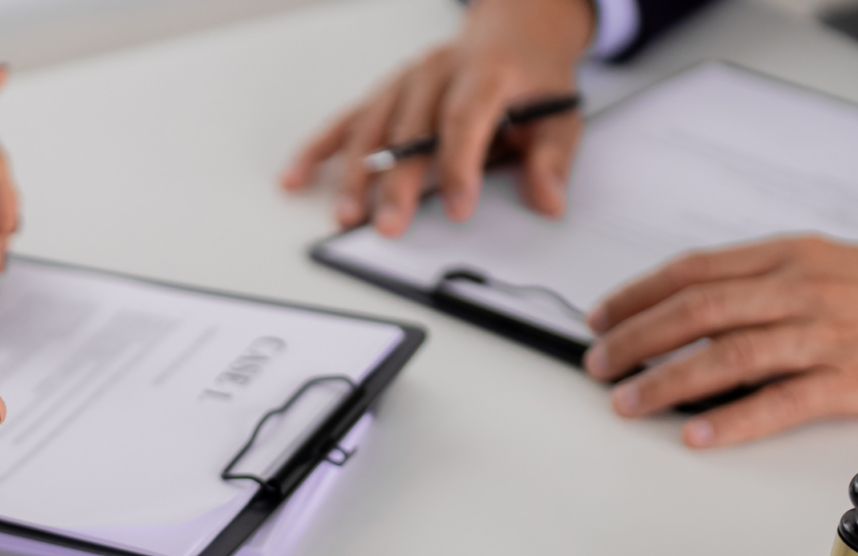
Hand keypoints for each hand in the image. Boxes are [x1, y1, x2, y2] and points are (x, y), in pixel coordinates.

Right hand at [281, 0, 592, 236]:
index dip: (460, 165)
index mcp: (485, 72)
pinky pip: (347, 119)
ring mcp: (406, 79)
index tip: (460, 209)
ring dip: (355, 172)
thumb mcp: (560, 114)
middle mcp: (438, 71)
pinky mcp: (386, 92)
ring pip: (373, 125)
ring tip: (345, 214)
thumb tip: (550, 202)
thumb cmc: (532, 78)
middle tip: (390, 225)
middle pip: (411, 128)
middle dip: (398, 181)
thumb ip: (552, 159)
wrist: (515, 29)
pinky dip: (320, 148)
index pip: (466, 118)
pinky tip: (296, 176)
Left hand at [582, 236, 857, 447]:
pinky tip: (697, 436)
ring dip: (666, 381)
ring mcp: (827, 335)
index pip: (692, 271)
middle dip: (634, 339)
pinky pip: (779, 403)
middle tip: (597, 364)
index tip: (601, 318)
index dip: (637, 295)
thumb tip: (700, 308)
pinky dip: (732, 421)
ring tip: (627, 401)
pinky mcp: (854, 382)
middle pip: (695, 310)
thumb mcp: (833, 266)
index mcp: (791, 256)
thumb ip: (768, 281)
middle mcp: (801, 289)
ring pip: (726, 355)